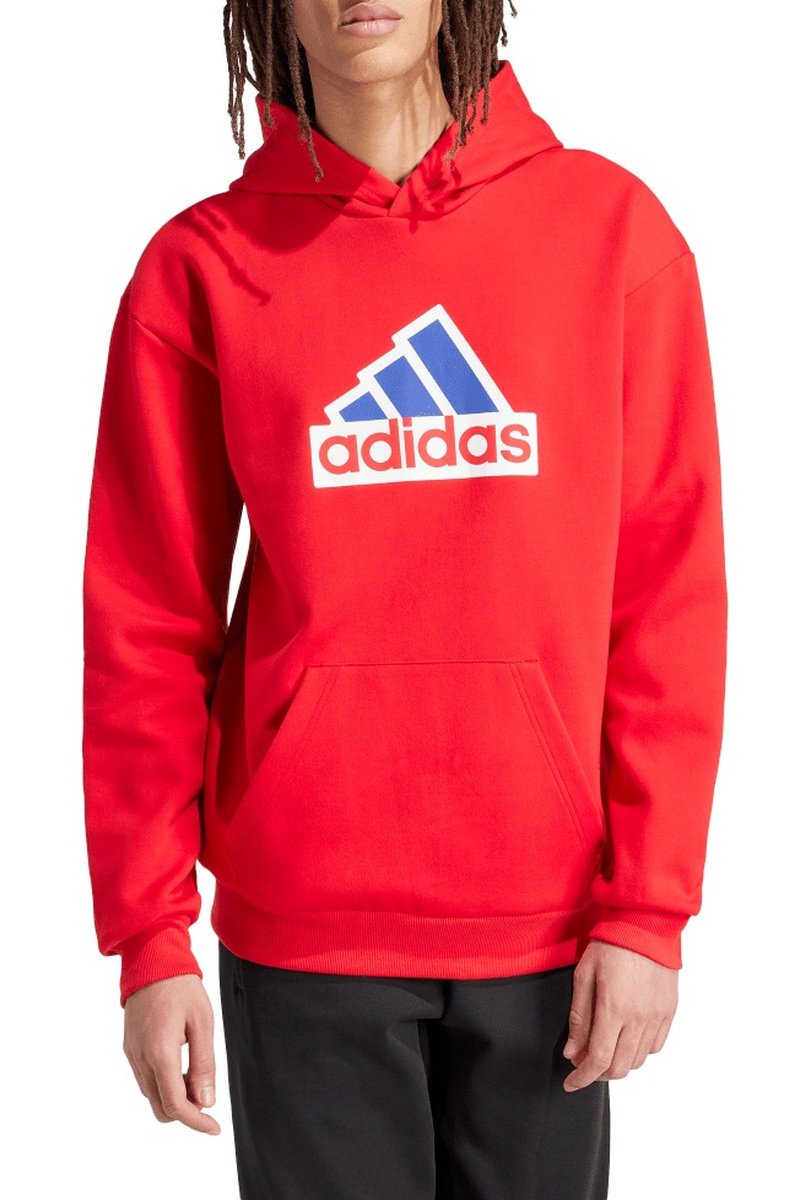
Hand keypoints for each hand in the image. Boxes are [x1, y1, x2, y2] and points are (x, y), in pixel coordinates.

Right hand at [123, 974, 220, 1133]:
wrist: (151, 959)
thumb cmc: (181, 987)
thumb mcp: (202, 1022)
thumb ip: (203, 1064)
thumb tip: (206, 1101)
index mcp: (159, 1053)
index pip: (175, 1105)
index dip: (196, 1121)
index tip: (215, 1127)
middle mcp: (140, 1058)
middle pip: (160, 1108)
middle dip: (185, 1109)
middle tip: (206, 1089)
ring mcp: (131, 1054)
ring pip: (151, 1095)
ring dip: (174, 1095)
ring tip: (195, 1069)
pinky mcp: (129, 1048)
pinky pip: (145, 1078)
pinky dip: (163, 1082)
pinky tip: (180, 1062)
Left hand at [562, 940, 677, 1090]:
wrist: (645, 923)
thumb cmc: (610, 944)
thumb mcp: (583, 976)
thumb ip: (579, 1017)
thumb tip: (572, 1053)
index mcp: (614, 1009)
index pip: (598, 1060)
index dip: (582, 1078)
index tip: (570, 1084)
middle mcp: (639, 1018)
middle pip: (620, 1067)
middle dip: (599, 1073)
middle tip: (583, 1062)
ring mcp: (657, 1016)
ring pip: (638, 1059)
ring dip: (619, 1062)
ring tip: (603, 1047)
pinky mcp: (669, 1010)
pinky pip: (656, 1045)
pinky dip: (639, 1050)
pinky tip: (626, 1037)